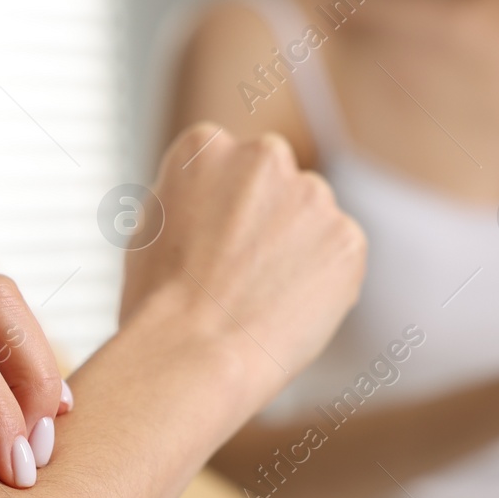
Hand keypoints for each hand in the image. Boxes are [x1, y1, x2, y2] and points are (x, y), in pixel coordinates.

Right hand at [121, 123, 366, 401]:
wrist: (192, 351)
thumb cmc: (158, 301)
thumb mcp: (150, 228)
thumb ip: (191, 200)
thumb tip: (215, 203)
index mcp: (205, 146)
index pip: (227, 167)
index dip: (221, 213)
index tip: (212, 246)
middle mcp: (264, 155)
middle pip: (275, 186)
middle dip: (266, 222)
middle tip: (240, 275)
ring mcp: (312, 195)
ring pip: (311, 221)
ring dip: (297, 251)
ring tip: (260, 300)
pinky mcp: (348, 238)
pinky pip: (339, 258)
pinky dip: (323, 283)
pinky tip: (286, 311)